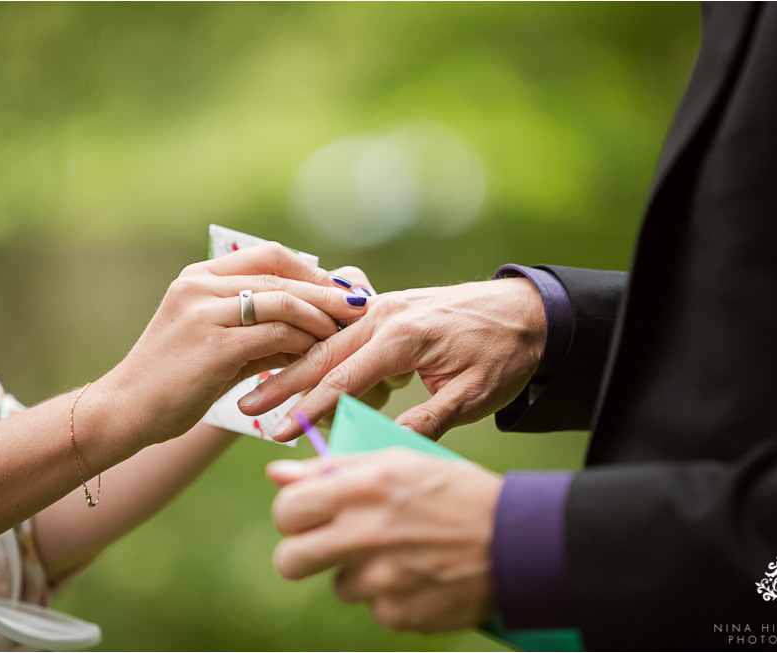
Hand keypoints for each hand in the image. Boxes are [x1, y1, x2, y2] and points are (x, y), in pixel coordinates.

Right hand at [92, 243, 370, 447]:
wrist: (125, 412)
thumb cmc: (174, 382)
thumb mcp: (216, 343)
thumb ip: (257, 327)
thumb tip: (311, 324)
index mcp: (198, 277)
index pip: (268, 256)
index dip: (310, 271)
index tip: (339, 290)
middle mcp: (199, 285)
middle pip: (281, 275)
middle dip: (326, 291)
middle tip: (360, 304)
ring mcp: (204, 312)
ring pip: (281, 301)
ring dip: (320, 316)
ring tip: (345, 331)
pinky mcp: (212, 344)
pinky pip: (274, 335)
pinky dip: (303, 342)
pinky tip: (320, 355)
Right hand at [239, 277, 545, 440]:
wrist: (531, 311)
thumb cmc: (506, 353)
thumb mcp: (473, 395)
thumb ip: (426, 419)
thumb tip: (378, 447)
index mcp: (404, 337)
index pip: (344, 378)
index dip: (310, 409)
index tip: (280, 433)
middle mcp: (386, 316)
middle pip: (322, 354)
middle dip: (282, 383)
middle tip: (246, 407)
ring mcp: (386, 308)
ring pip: (329, 342)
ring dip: (294, 367)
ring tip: (260, 389)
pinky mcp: (390, 310)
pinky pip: (346, 334)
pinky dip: (320, 353)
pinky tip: (301, 368)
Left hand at [268, 449, 501, 632]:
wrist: (518, 540)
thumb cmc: (458, 492)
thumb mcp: (400, 461)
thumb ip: (335, 468)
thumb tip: (277, 473)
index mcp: (364, 488)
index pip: (288, 510)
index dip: (293, 514)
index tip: (306, 516)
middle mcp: (366, 533)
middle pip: (290, 560)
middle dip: (302, 554)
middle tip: (328, 546)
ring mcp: (382, 579)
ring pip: (339, 586)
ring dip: (358, 573)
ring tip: (398, 555)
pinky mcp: (399, 613)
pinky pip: (375, 608)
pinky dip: (391, 596)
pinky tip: (419, 575)